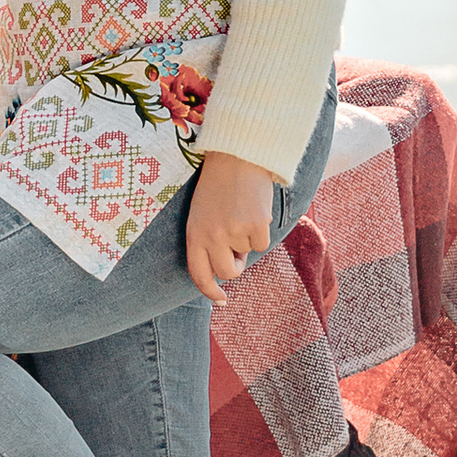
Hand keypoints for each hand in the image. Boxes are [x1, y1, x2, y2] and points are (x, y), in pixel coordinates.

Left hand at [186, 149, 275, 304]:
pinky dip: (260, 230)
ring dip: (246, 238)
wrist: (237, 155)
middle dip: (235, 264)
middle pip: (228, 271)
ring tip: (239, 210)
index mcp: (194, 233)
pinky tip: (253, 209)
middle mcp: (212, 236)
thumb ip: (207, 239)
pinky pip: (261, 243)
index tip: (220, 300)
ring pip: (247, 254)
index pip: (199, 274)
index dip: (210, 291)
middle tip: (235, 244)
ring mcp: (234, 232)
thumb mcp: (201, 212)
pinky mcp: (255, 225)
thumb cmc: (218, 184)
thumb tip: (225, 270)